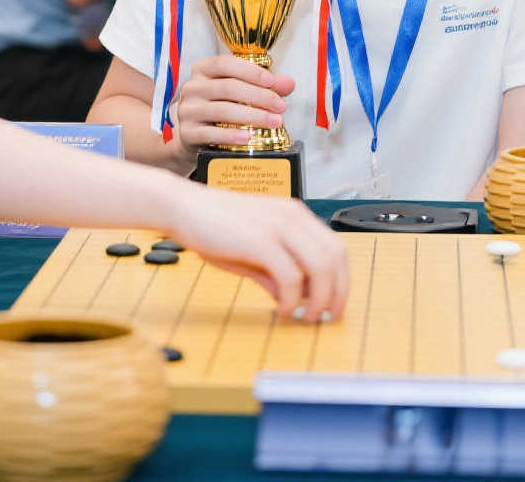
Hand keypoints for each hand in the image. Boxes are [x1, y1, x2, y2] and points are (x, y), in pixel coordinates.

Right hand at [161, 185, 347, 321]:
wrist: (182, 207)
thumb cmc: (212, 225)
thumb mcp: (251, 249)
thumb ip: (273, 271)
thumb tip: (290, 298)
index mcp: (295, 215)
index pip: (336, 248)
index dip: (342, 281)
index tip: (334, 305)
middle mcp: (294, 216)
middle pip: (337, 258)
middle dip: (338, 293)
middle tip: (327, 317)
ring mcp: (279, 226)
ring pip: (322, 267)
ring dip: (320, 299)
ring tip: (307, 317)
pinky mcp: (262, 240)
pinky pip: (291, 277)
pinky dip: (292, 300)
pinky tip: (282, 310)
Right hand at [171, 55, 293, 152]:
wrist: (193, 136)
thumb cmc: (218, 107)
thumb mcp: (239, 92)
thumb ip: (264, 85)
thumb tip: (288, 83)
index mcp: (203, 70)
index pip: (226, 63)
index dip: (250, 71)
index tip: (271, 81)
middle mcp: (192, 87)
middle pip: (228, 87)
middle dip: (259, 96)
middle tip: (280, 106)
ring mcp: (187, 110)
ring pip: (222, 110)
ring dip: (252, 116)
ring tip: (273, 122)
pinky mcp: (187, 133)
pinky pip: (210, 133)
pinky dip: (231, 135)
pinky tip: (247, 136)